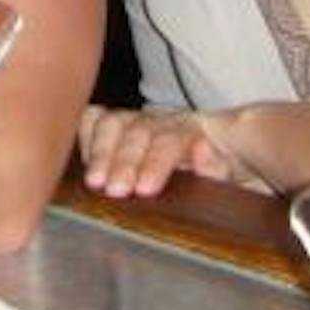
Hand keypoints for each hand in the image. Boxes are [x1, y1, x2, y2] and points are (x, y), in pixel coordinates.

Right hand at [77, 104, 247, 197]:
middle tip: (115, 190)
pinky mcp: (114, 126)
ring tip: (94, 181)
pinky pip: (93, 119)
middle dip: (123, 161)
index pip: (170, 139)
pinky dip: (84, 135)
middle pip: (136, 131)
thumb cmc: (216, 168)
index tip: (144, 188)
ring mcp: (134, 121)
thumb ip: (216, 165)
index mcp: (190, 131)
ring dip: (100, 151)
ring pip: (111, 122)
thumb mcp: (227, 173)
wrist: (214, 147)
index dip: (155, 162)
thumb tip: (202, 150)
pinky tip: (82, 162)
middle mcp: (158, 121)